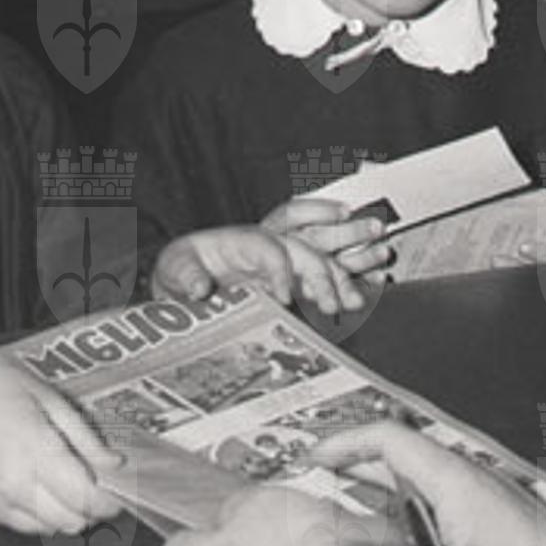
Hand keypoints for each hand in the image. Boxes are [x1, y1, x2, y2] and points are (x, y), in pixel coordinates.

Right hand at [0, 339, 121, 534]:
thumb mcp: (43, 397)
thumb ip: (82, 437)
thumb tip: (114, 464)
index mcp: (33, 452)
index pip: (89, 500)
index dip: (111, 499)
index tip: (118, 487)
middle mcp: (12, 485)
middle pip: (74, 522)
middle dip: (91, 507)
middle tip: (95, 482)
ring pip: (50, 529)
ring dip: (65, 511)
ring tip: (60, 480)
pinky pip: (21, 524)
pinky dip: (36, 511)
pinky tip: (30, 482)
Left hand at [152, 204, 392, 317]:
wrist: (188, 277)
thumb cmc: (183, 268)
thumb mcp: (175, 267)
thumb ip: (185, 273)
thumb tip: (199, 288)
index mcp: (243, 241)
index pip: (269, 249)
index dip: (278, 271)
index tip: (281, 298)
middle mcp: (270, 248)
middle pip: (306, 251)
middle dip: (323, 274)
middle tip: (336, 304)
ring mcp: (285, 263)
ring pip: (324, 263)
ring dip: (345, 277)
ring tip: (362, 296)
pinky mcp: (293, 282)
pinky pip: (326, 279)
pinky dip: (347, 285)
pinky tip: (370, 292)